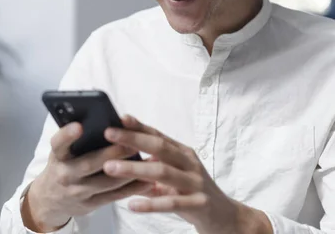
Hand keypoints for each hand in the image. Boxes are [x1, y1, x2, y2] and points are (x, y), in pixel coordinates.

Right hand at [22, 122, 152, 232]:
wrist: (51, 199)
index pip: (59, 143)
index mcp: (58, 155)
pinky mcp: (90, 204)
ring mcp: (77, 192)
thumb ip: (77, 138)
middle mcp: (65, 174)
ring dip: (128, 171)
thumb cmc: (64, 165)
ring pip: (106, 182)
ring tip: (147, 160)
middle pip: (89, 164)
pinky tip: (147, 180)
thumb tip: (104, 120)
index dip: (67, 135)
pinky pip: (114, 196)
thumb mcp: (62, 151)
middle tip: (130, 143)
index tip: (79, 126)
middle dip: (111, 153)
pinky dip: (132, 188)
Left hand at [102, 115, 272, 233]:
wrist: (225, 217)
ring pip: (163, 172)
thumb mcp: (174, 175)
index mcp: (183, 153)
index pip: (158, 135)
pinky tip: (132, 204)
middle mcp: (190, 163)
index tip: (119, 117)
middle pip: (159, 147)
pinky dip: (151, 204)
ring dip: (135, 169)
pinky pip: (172, 203)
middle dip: (133, 139)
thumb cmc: (192, 192)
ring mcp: (195, 183)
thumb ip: (152, 166)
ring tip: (110, 168)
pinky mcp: (199, 204)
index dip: (139, 126)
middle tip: (108, 134)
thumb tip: (119, 157)